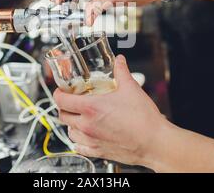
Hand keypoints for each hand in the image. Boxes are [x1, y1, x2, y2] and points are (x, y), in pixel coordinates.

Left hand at [53, 55, 168, 168]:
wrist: (154, 142)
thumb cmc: (144, 119)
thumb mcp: (131, 88)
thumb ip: (121, 72)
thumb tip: (119, 61)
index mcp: (91, 108)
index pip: (61, 100)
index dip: (58, 93)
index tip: (61, 90)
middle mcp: (87, 125)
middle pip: (62, 115)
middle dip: (64, 107)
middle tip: (71, 101)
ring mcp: (91, 140)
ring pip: (69, 132)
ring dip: (71, 123)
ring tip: (79, 117)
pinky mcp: (98, 152)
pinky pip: (79, 146)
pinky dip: (78, 140)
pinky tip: (85, 135)